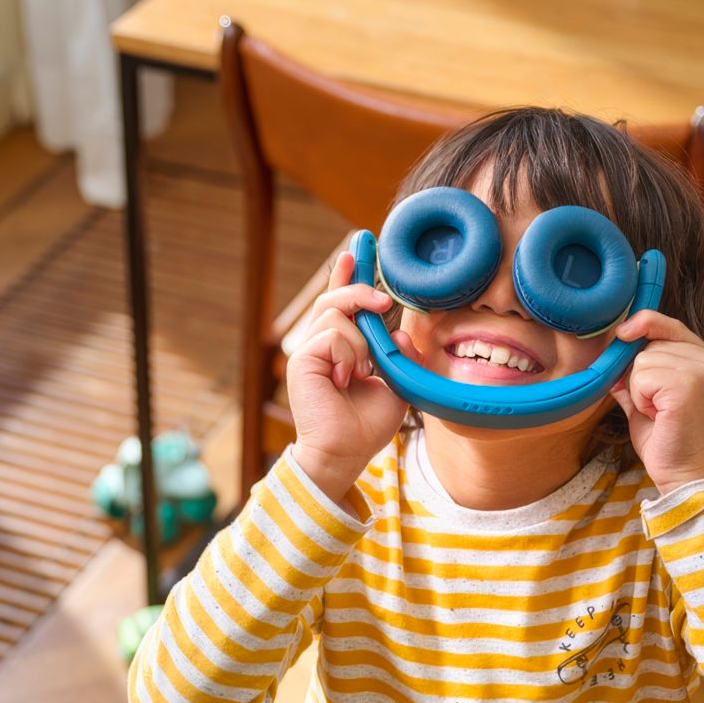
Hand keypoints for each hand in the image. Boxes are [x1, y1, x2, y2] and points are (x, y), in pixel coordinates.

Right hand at [285, 246, 408, 507]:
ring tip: (362, 370)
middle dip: (359, 289)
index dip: (347, 275)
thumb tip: (401, 332)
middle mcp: (319, 346)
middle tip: (384, 301)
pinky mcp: (302, 361)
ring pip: (336, 315)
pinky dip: (349, 354)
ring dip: (360, 340)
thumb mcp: (396, 385)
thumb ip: (400, 356)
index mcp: (339, 349)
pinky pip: (332, 336)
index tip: (358, 249)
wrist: (345, 453)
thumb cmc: (366, 426)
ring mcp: (308, 352)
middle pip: (334, 299)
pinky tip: (348, 378)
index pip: (341, 304)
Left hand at [609, 310, 703, 493]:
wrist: (684, 476)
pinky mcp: (688, 385)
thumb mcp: (649, 400)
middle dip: (639, 376)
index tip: (623, 332)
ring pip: (642, 360)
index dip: (645, 323)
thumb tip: (612, 354)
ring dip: (639, 391)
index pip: (672, 326)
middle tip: (656, 408)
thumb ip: (636, 375)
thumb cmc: (668, 441)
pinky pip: (641, 377)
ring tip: (659, 413)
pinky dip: (639, 399)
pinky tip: (657, 416)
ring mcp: (703, 372)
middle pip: (650, 345)